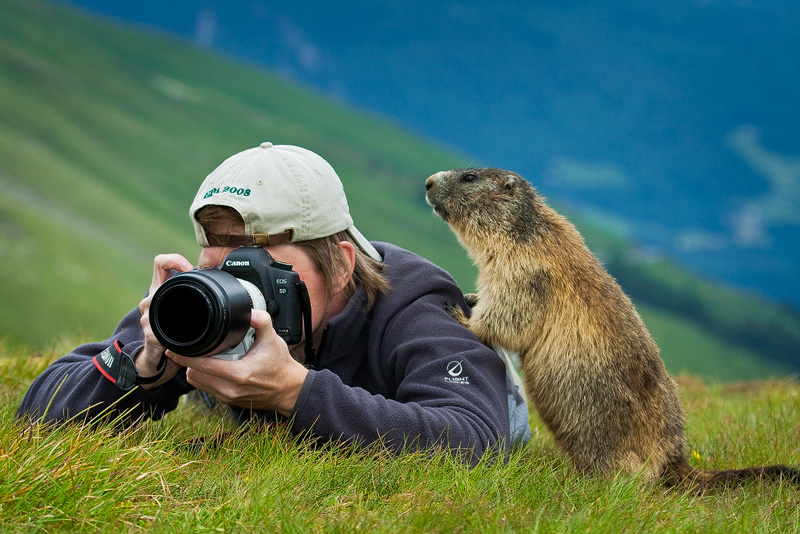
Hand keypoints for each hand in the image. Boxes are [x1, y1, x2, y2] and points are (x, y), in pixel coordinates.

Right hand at [136, 254, 193, 388]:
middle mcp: (150, 301)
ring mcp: (148, 318)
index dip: (173, 260)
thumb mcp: (181, 310)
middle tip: (197, 294)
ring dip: (179, 313)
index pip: (160, 263)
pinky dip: (175, 335)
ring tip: (189, 322)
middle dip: (178, 289)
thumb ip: (192, 297)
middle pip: (158, 282)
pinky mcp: (151, 334)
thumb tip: (222, 286)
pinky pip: (163, 331)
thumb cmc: (170, 333)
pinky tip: (180, 339)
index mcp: (160, 291)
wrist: (154, 360)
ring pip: (160, 305)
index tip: (188, 268)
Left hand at [166, 309, 308, 416]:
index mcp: (238, 374)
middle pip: (194, 375)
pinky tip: (211, 368)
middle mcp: (230, 389)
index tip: (174, 350)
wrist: (289, 390)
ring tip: (201, 358)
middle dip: (190, 362)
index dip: (184, 357)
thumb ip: (262, 322)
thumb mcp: (273, 340)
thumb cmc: (280, 367)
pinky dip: (205, 378)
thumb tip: (249, 311)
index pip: (201, 366)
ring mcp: (228, 398)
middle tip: (192, 349)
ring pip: (198, 384)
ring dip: (196, 370)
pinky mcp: (228, 402)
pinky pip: (207, 389)